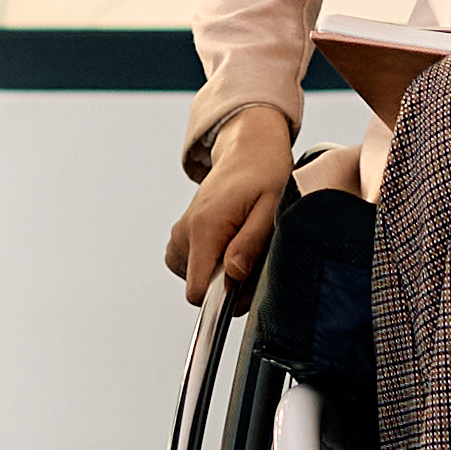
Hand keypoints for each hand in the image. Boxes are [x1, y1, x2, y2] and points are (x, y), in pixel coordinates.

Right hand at [167, 102, 296, 303]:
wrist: (247, 152)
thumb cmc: (264, 175)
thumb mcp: (271, 207)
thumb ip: (251, 243)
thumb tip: (233, 274)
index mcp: (205, 227)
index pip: (198, 290)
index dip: (225, 297)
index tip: (248, 280)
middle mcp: (184, 232)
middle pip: (201, 287)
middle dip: (229, 283)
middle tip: (254, 253)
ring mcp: (178, 234)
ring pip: (198, 279)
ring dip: (223, 271)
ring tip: (243, 240)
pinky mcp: (179, 237)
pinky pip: (194, 267)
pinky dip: (213, 262)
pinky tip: (230, 241)